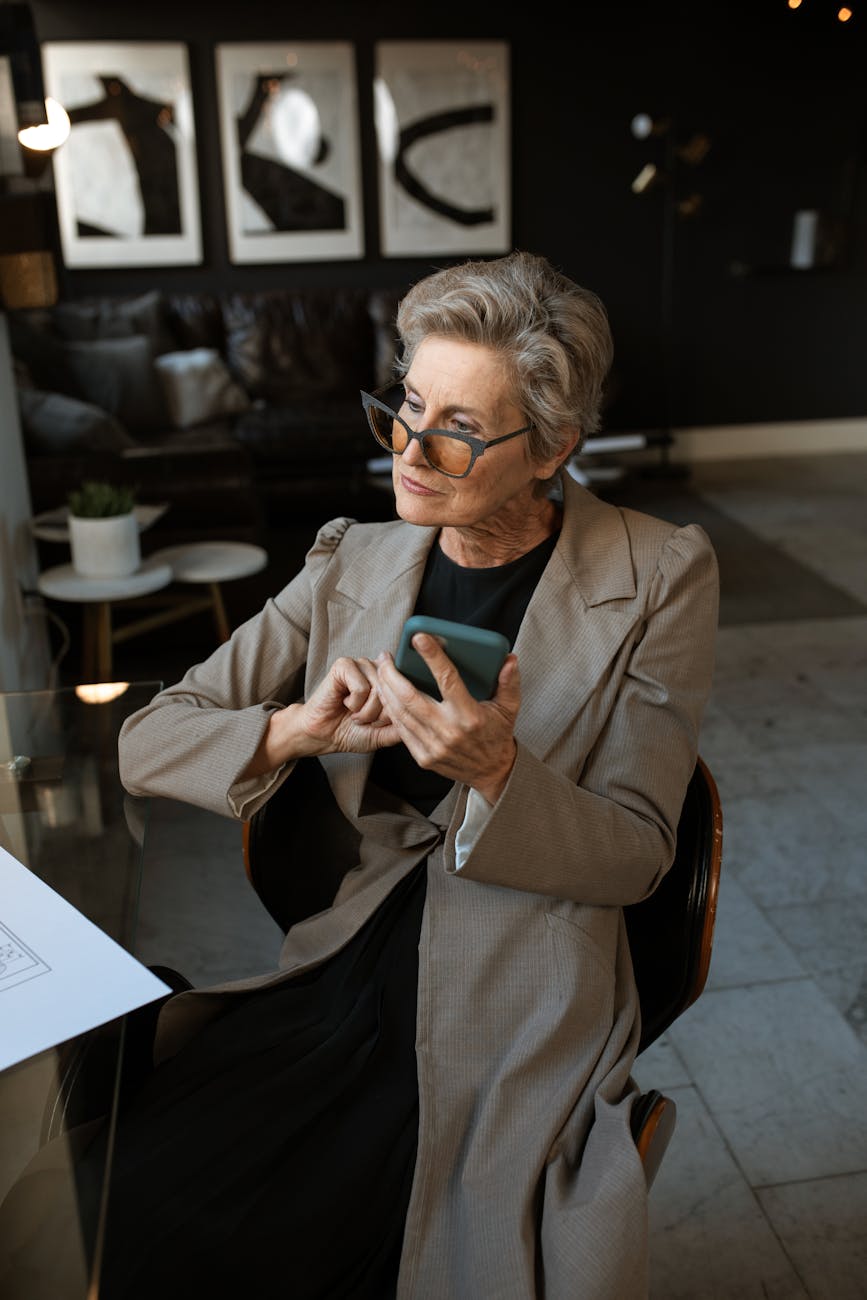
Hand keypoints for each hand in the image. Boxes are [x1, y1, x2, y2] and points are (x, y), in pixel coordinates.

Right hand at [245, 656, 400, 776]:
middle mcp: (379, 669)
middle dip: (380, 716)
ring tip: (354, 713)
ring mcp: (362, 664)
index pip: (408, 693)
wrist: (322, 736)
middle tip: (364, 720)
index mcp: (390, 681)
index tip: (379, 723)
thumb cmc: (351, 731)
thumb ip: (406, 721)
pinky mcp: (345, 665)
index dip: (395, 715)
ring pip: (379, 690)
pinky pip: (361, 687)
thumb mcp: (386, 733)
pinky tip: (344, 703)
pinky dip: (354, 703)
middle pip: (395, 693)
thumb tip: (423, 708)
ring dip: (366, 711)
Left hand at [375, 633, 520, 803]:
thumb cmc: (497, 735)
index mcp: (470, 715)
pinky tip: (386, 696)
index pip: (447, 679)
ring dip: (386, 690)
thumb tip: (509, 659)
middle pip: (410, 697)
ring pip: (400, 713)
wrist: (491, 772)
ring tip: (381, 672)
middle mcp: (449, 731)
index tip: (419, 637)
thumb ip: (509, 682)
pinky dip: (390, 710)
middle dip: (392, 674)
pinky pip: (400, 730)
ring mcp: (433, 746)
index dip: (432, 656)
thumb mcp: (509, 709)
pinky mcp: (423, 757)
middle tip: (385, 657)